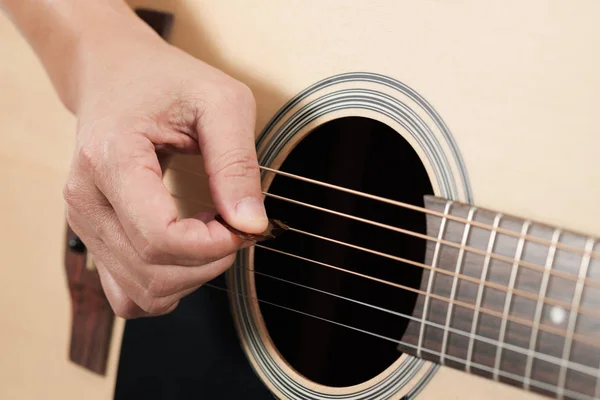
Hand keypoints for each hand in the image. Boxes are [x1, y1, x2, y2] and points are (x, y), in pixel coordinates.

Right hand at [63, 27, 267, 318]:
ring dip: (190, 276)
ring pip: (141, 293)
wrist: (115, 75)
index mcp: (111, 158)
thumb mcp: (220, 102)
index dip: (212, 245)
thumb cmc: (166, 82)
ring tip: (209, 232)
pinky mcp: (93, 237)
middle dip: (209, 262)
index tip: (242, 226)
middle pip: (152, 273)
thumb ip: (236, 162)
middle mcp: (85, 198)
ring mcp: (83, 222)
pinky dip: (166, 285)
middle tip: (234, 225)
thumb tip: (251, 224)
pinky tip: (186, 251)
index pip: (159, 238)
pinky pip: (127, 295)